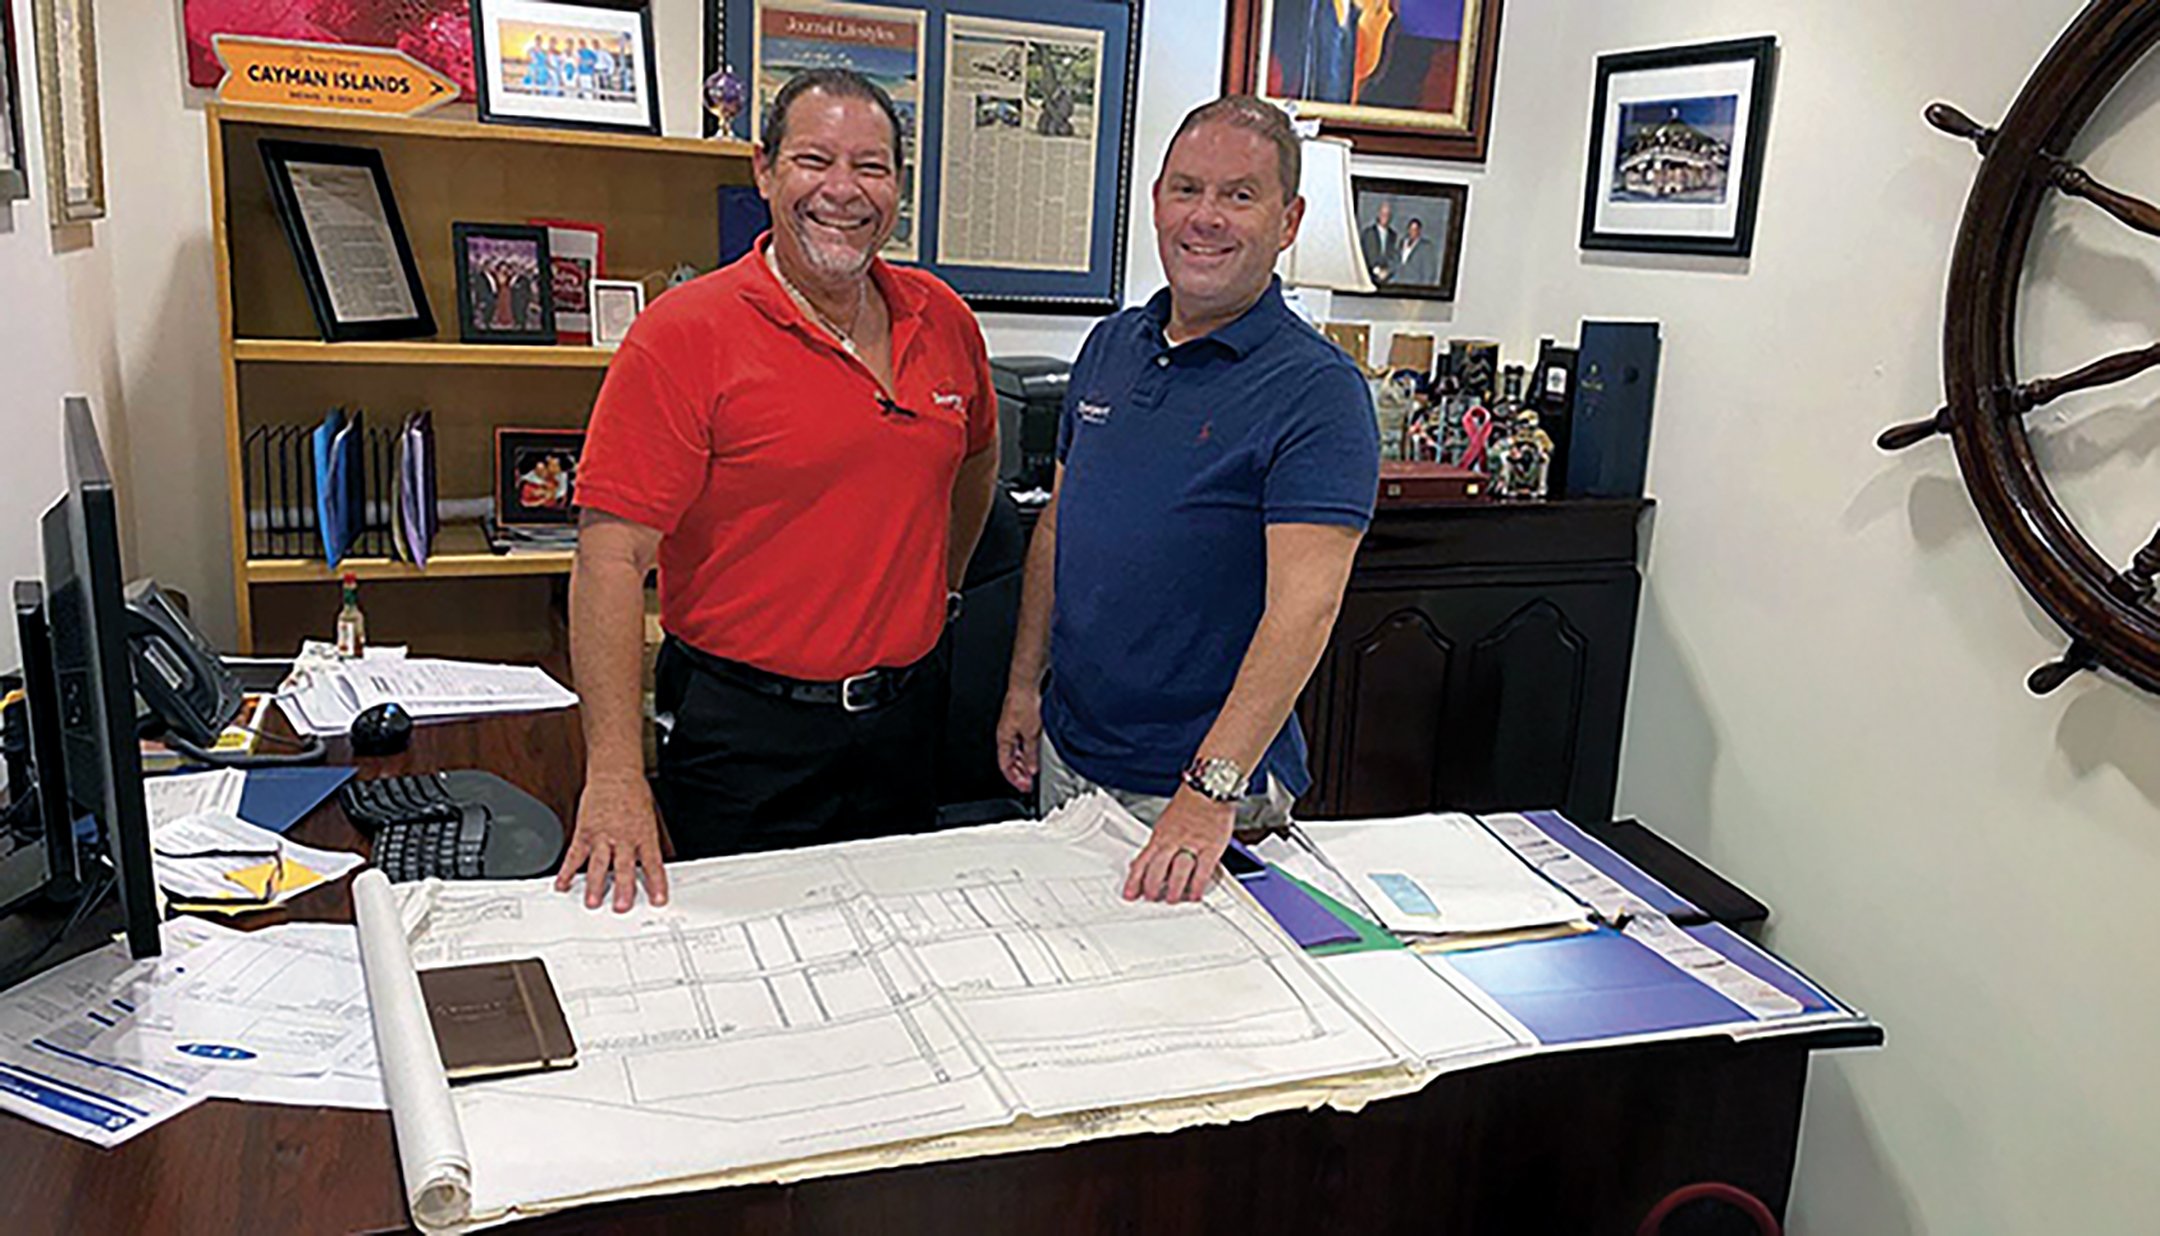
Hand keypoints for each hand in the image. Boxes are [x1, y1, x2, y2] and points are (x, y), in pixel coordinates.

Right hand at [554, 771, 669, 911]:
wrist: (615, 773)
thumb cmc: (634, 794)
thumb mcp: (650, 819)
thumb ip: (647, 844)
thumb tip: (651, 868)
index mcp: (644, 835)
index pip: (653, 863)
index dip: (656, 883)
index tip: (658, 900)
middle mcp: (624, 838)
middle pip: (624, 866)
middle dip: (623, 888)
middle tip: (621, 906)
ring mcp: (603, 836)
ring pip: (599, 863)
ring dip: (596, 884)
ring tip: (593, 901)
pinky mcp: (585, 832)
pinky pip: (575, 854)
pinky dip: (568, 870)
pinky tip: (563, 883)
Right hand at [995, 686, 1042, 792]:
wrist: (1025, 685)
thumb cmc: (1023, 704)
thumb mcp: (1031, 734)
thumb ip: (1031, 754)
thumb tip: (1031, 769)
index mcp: (1003, 739)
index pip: (1005, 766)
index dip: (1014, 778)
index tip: (1024, 786)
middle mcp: (1005, 734)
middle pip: (1009, 760)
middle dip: (1018, 773)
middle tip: (1029, 782)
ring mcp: (1011, 728)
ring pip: (1015, 751)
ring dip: (1023, 762)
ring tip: (1032, 771)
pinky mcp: (1019, 721)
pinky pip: (1020, 742)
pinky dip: (1026, 751)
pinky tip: (1034, 753)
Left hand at [1123, 789, 1233, 903]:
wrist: (1208, 788)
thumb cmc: (1189, 802)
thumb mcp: (1166, 821)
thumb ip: (1158, 842)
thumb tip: (1145, 858)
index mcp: (1160, 834)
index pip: (1142, 861)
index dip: (1134, 880)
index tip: (1130, 893)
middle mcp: (1173, 840)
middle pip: (1157, 868)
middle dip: (1152, 886)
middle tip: (1151, 897)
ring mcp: (1192, 844)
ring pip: (1178, 872)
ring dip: (1173, 889)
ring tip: (1171, 899)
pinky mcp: (1211, 847)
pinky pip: (1202, 870)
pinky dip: (1197, 885)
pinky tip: (1194, 894)